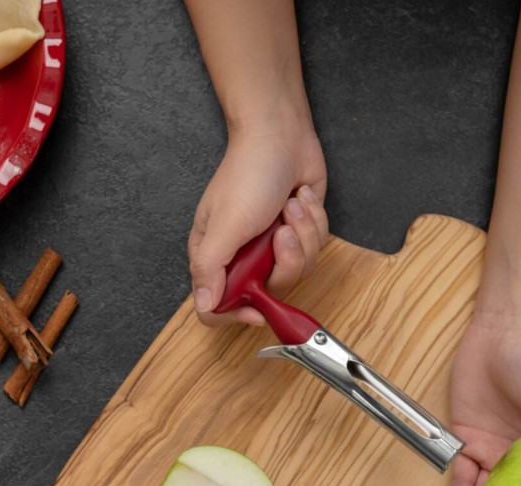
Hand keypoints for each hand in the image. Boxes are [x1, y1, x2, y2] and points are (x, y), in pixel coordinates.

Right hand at [188, 123, 328, 326]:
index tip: (258, 309)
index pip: (218, 307)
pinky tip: (300, 199)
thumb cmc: (248, 174)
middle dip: (285, 261)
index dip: (239, 315)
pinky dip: (313, 223)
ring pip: (299, 270)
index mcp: (217, 256)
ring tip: (291, 206)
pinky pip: (316, 249)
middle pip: (270, 292)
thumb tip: (203, 305)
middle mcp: (245, 256)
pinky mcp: (300, 235)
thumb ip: (211, 268)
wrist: (281, 136)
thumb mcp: (224, 225)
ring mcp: (274, 247)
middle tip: (281, 231)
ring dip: (302, 235)